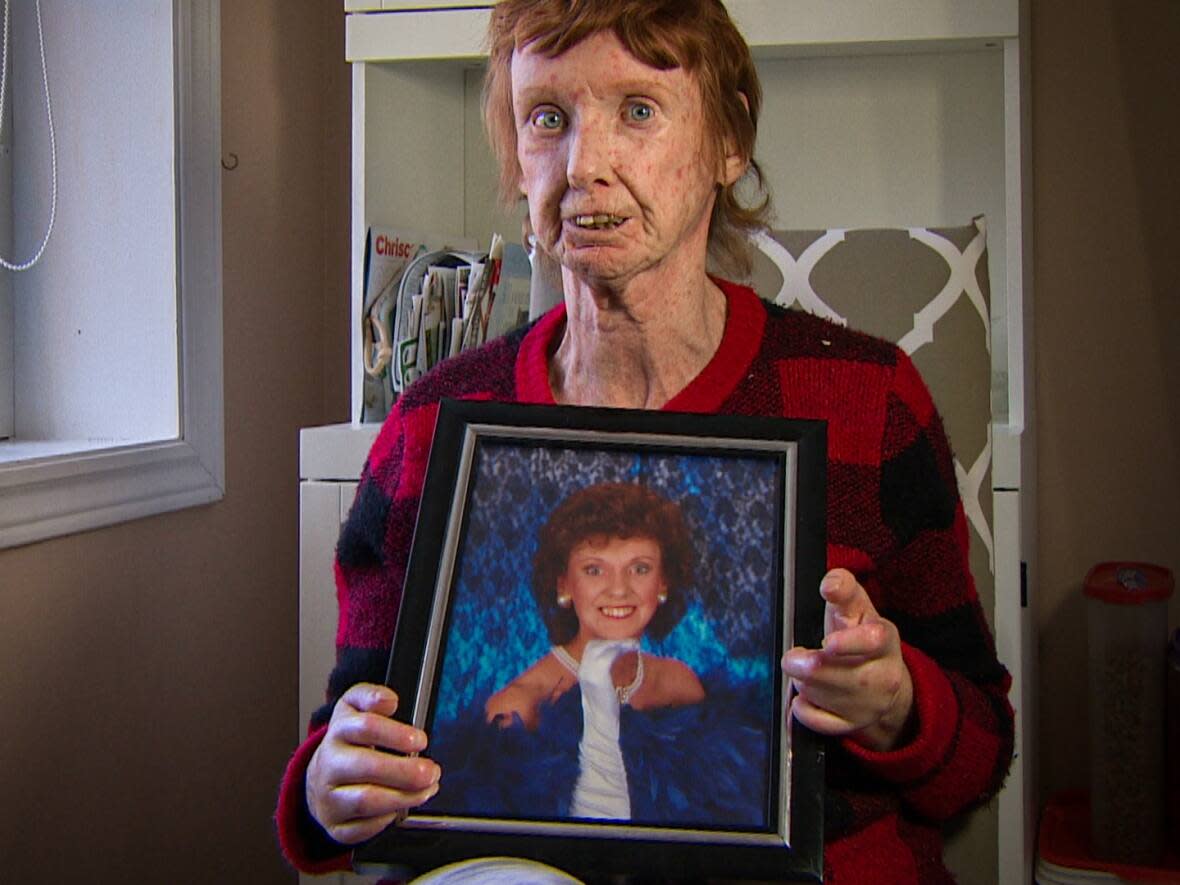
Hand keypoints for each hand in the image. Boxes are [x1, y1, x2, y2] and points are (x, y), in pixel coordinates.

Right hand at [305, 683, 440, 843]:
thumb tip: (388, 700)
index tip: (421, 740)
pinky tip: (400, 808)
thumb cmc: (348, 744)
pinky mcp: (334, 824)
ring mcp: (329, 797)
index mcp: (338, 732)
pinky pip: (362, 828)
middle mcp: (330, 764)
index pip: (365, 727)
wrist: (321, 778)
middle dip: (405, 771)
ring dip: (403, 797)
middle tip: (431, 771)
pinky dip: (385, 820)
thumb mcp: (354, 710)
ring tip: (426, 789)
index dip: (396, 733)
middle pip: (366, 767)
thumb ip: (371, 696)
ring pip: (365, 801)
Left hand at [782, 569, 914, 750]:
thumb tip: (831, 582)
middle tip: (793, 658)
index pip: (873, 641)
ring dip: (804, 682)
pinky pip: (818, 722)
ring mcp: (868, 705)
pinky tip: (803, 698)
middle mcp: (882, 677)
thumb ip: (844, 590)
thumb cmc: (861, 635)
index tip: (828, 643)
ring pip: (823, 696)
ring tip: (804, 671)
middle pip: (841, 676)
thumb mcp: (857, 609)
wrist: (884, 681)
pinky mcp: (852, 725)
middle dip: (809, 666)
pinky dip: (803, 710)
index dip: (850, 643)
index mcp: (885, 641)